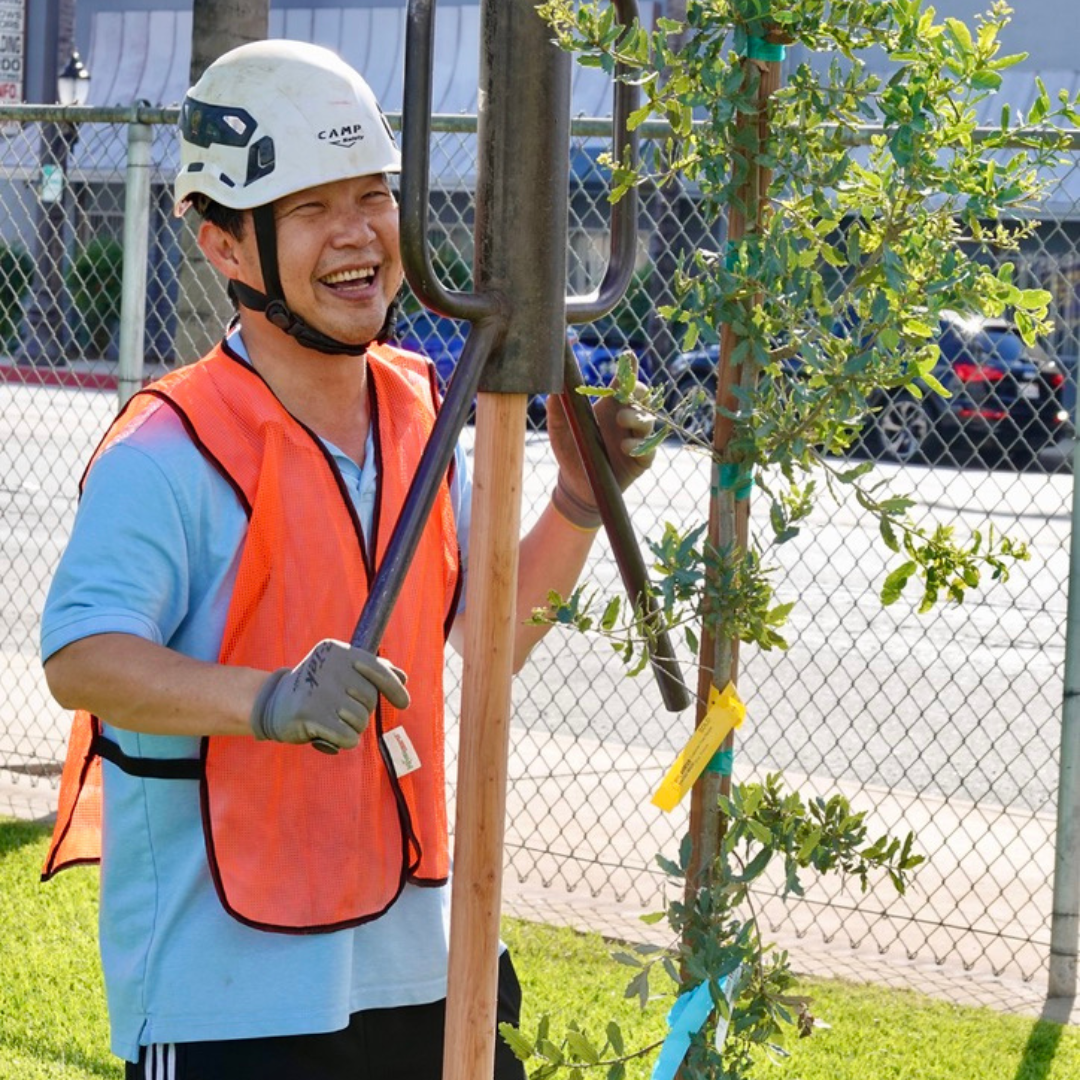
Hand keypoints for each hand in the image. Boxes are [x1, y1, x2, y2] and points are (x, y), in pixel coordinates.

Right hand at [250, 639, 409, 750]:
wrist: (271, 703)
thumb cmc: (316, 689)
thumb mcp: (339, 672)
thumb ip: (370, 671)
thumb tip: (402, 676)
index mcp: (338, 652)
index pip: (377, 669)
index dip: (393, 688)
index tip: (404, 704)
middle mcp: (330, 666)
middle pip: (370, 699)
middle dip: (361, 712)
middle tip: (339, 712)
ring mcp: (319, 689)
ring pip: (360, 720)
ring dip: (351, 728)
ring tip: (331, 721)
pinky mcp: (310, 713)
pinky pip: (348, 736)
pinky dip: (343, 741)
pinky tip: (327, 735)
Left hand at [548, 382, 655, 528]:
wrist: (575, 484)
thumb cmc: (569, 451)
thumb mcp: (559, 429)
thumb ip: (557, 409)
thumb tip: (553, 387)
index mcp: (609, 406)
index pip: (623, 384)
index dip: (629, 370)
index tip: (629, 357)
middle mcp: (625, 419)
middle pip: (642, 398)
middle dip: (638, 392)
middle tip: (625, 394)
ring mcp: (635, 439)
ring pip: (648, 421)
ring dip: (637, 417)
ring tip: (621, 420)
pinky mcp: (640, 460)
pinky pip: (648, 449)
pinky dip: (639, 445)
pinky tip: (625, 447)